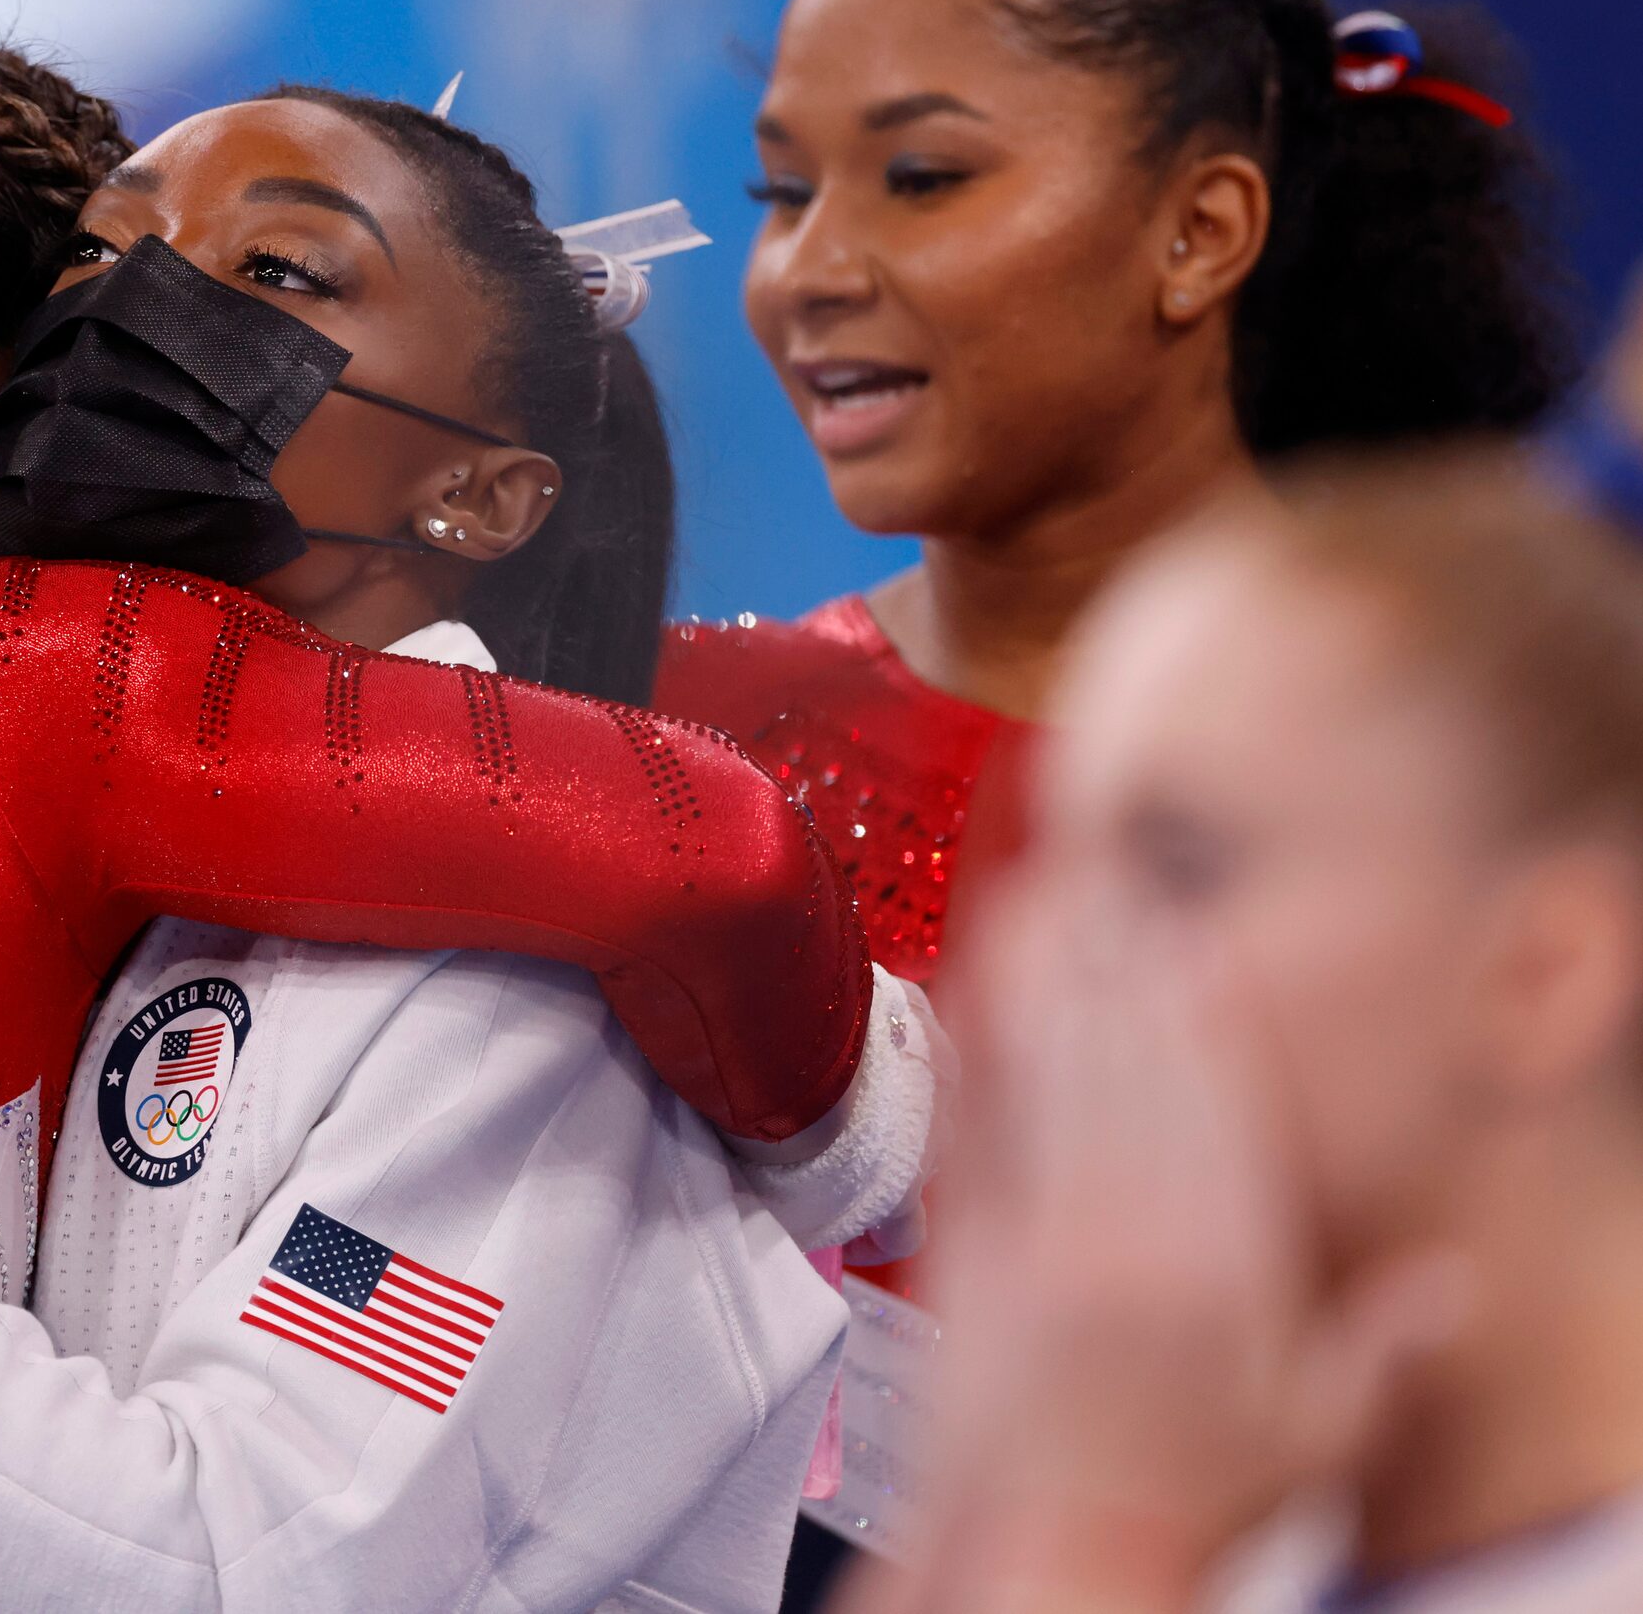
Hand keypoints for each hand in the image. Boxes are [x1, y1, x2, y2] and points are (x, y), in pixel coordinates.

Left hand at [872, 885, 1470, 1611]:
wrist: (1047, 1549)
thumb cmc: (1182, 1501)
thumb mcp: (1313, 1438)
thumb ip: (1379, 1353)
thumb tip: (1452, 1286)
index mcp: (1215, 1274)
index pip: (1213, 1110)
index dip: (1201, 1014)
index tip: (1197, 936)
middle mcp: (1121, 1239)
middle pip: (1124, 1067)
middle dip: (1122, 964)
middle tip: (1116, 872)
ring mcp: (1034, 1239)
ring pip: (1046, 1080)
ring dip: (1051, 982)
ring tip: (1049, 896)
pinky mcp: (966, 1255)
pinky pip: (971, 1132)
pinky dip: (973, 1057)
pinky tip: (970, 998)